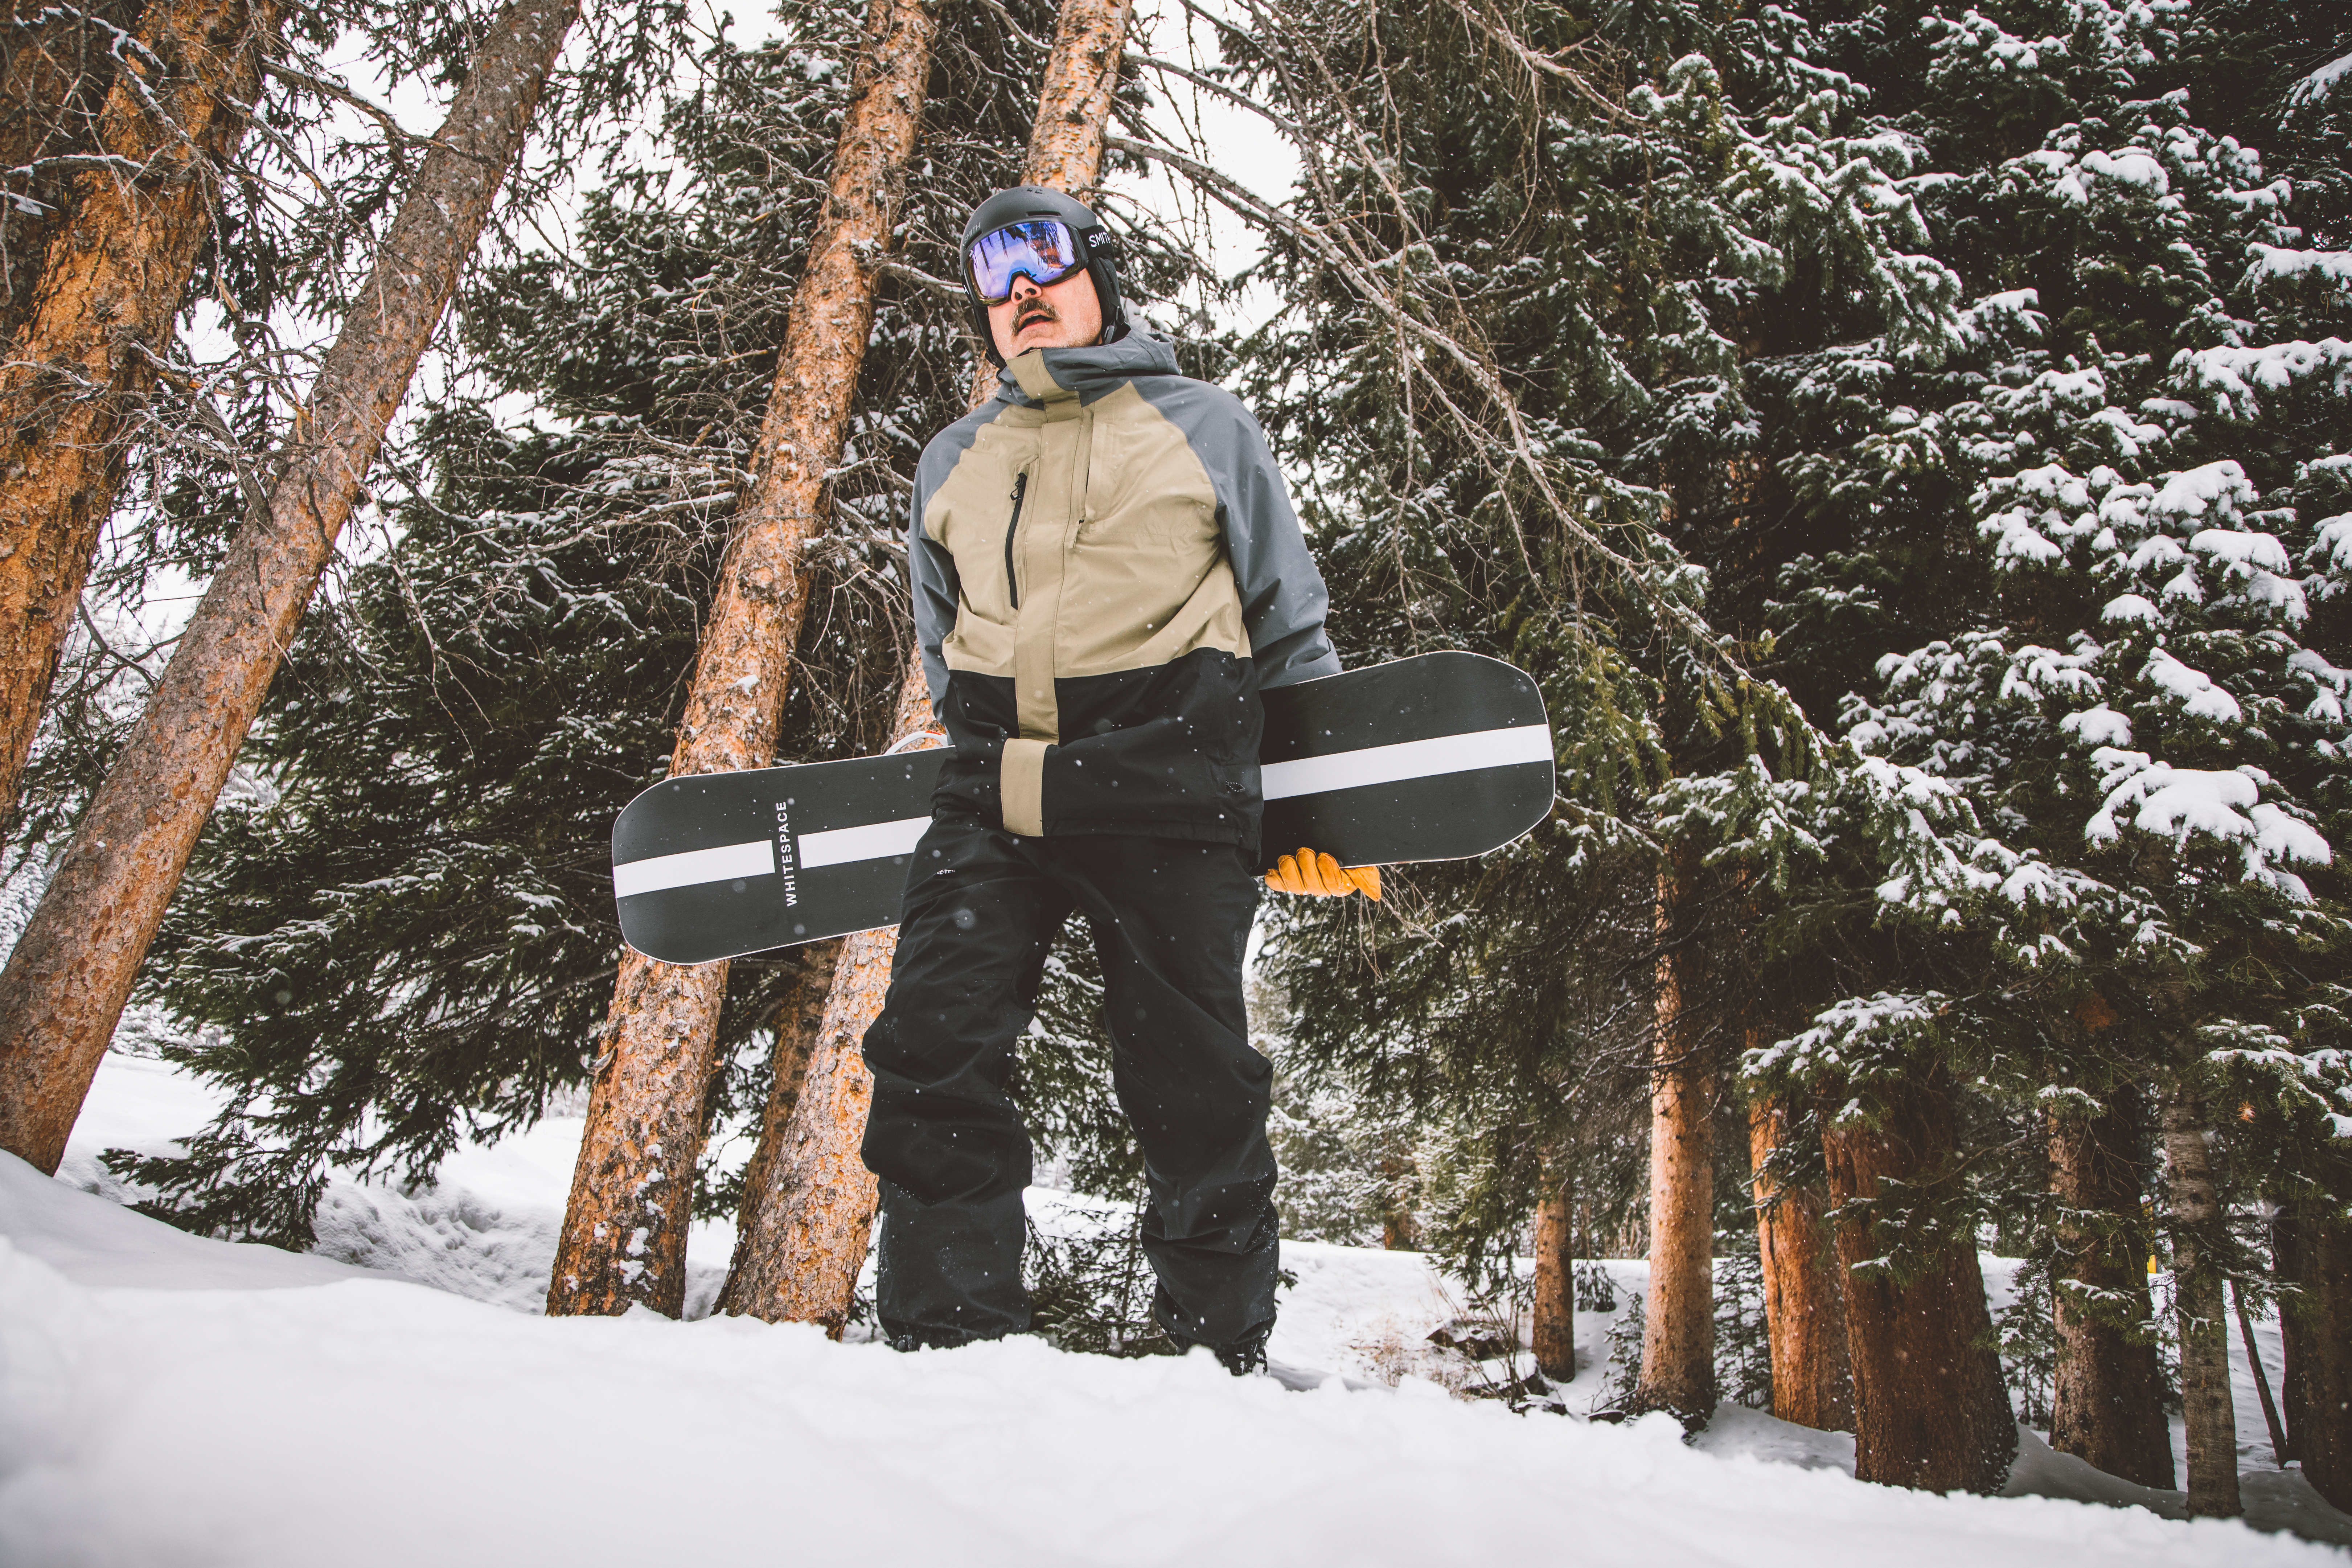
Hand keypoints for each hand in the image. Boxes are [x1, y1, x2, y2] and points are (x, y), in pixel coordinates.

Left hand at [1264, 847, 1380, 900]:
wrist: (1322, 833)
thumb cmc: (1345, 848)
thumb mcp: (1360, 860)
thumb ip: (1366, 875)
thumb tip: (1375, 895)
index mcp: (1340, 883)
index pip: (1334, 886)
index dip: (1328, 872)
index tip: (1324, 856)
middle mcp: (1321, 886)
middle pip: (1313, 887)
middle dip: (1308, 867)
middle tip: (1305, 851)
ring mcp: (1303, 883)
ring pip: (1295, 886)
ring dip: (1290, 871)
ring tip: (1288, 858)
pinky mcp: (1285, 878)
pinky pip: (1278, 885)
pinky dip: (1275, 878)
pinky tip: (1273, 870)